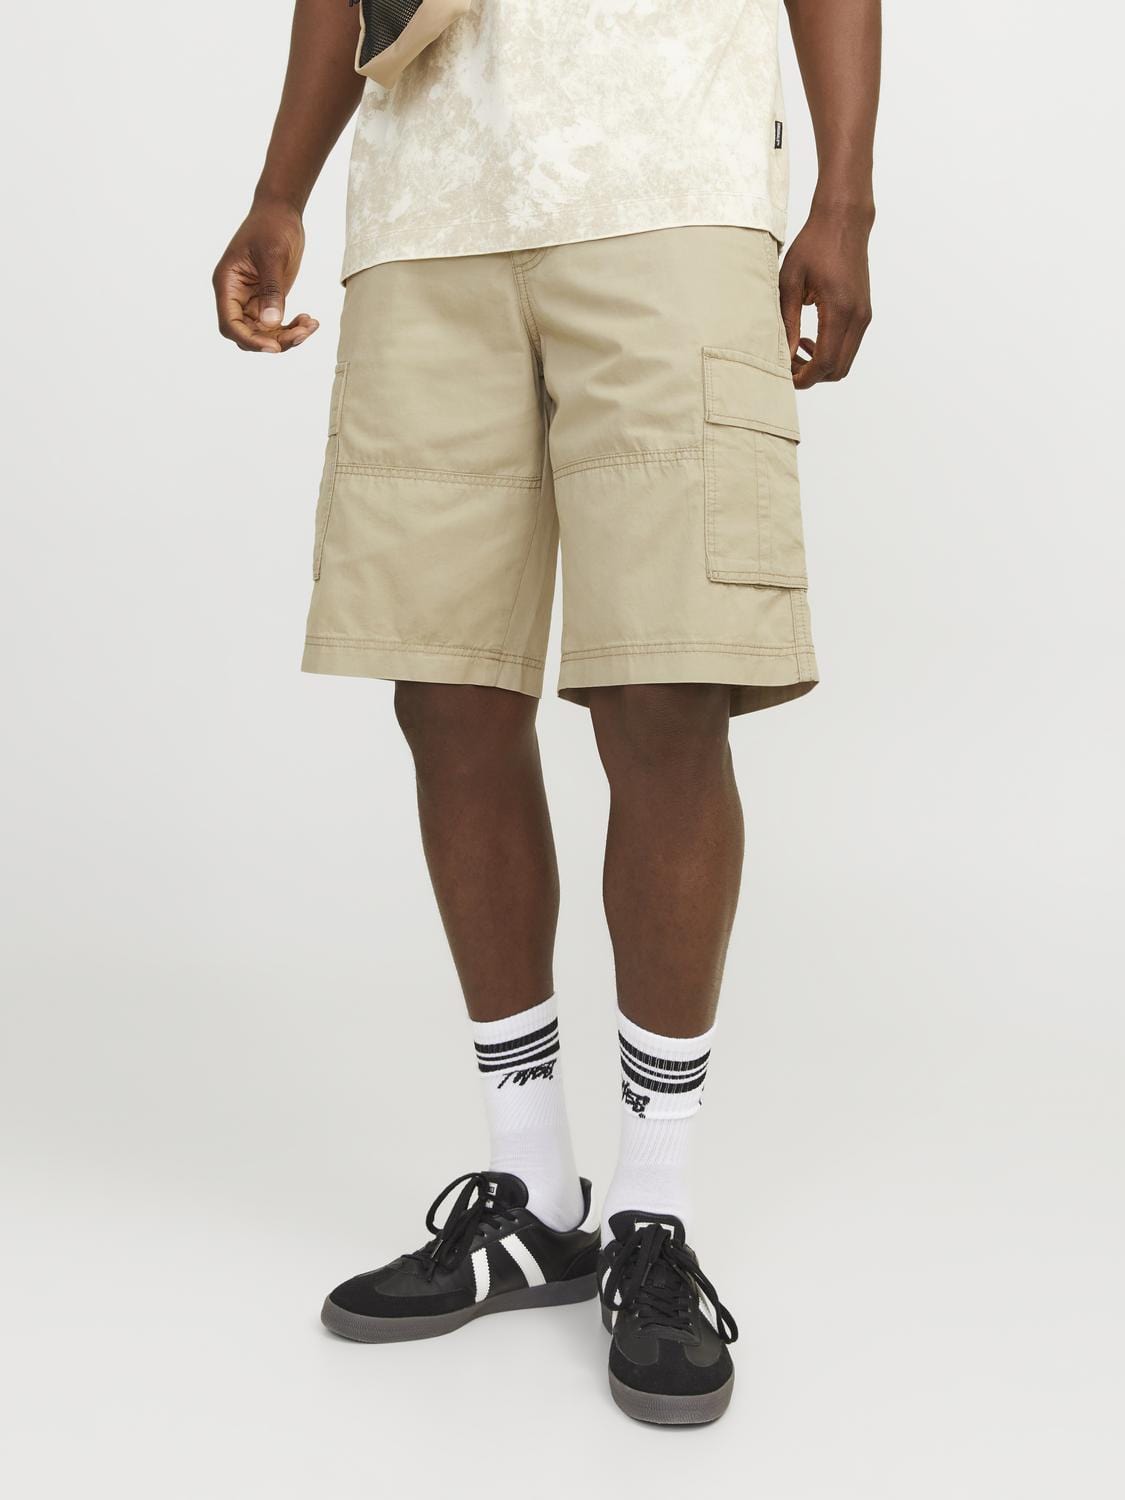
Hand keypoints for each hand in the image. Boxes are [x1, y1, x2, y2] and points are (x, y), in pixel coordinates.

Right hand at [212, 200, 318, 353]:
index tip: (274, 346)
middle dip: (274, 340)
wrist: (281, 212)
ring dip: (288, 336)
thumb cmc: (271, 226)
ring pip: (264, 333)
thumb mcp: (272, 256)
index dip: (250, 340)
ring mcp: (251, 300)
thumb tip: (271, 322)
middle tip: (302, 333)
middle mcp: (235, 296)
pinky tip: (310, 321)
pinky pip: (276, 325)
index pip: (230, 324)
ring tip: (311, 325)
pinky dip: (292, 328)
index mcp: (227, 284)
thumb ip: (271, 290)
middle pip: (247, 334)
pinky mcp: (267, 300)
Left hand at [779, 207, 872, 387]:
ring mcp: (864, 316)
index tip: (784, 375)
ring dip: (820, 365)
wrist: (844, 220)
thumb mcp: (790, 282)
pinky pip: (849, 347)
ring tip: (796, 350)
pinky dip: (830, 353)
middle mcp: (858, 317)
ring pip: (844, 362)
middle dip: (811, 375)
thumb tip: (785, 354)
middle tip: (787, 363)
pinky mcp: (864, 312)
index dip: (803, 377)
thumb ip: (788, 321)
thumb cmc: (814, 245)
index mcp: (840, 310)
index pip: (825, 363)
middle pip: (837, 370)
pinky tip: (810, 339)